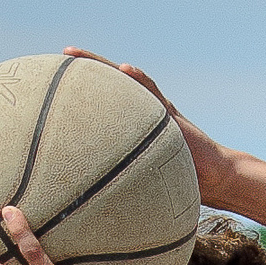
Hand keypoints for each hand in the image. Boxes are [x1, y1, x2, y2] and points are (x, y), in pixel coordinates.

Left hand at [61, 48, 235, 204]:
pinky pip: (153, 91)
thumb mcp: (144, 184)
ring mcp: (154, 110)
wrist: (216, 178)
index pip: (99, 107)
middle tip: (57, 58)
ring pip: (123, 80)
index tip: (50, 88)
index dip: (76, 97)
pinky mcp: (171, 113)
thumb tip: (91, 210)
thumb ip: (123, 186)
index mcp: (129, 130)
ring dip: (99, 64)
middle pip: (105, 86)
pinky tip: (126, 69)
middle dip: (79, 71)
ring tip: (73, 53)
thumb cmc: (181, 184)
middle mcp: (139, 114)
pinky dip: (139, 79)